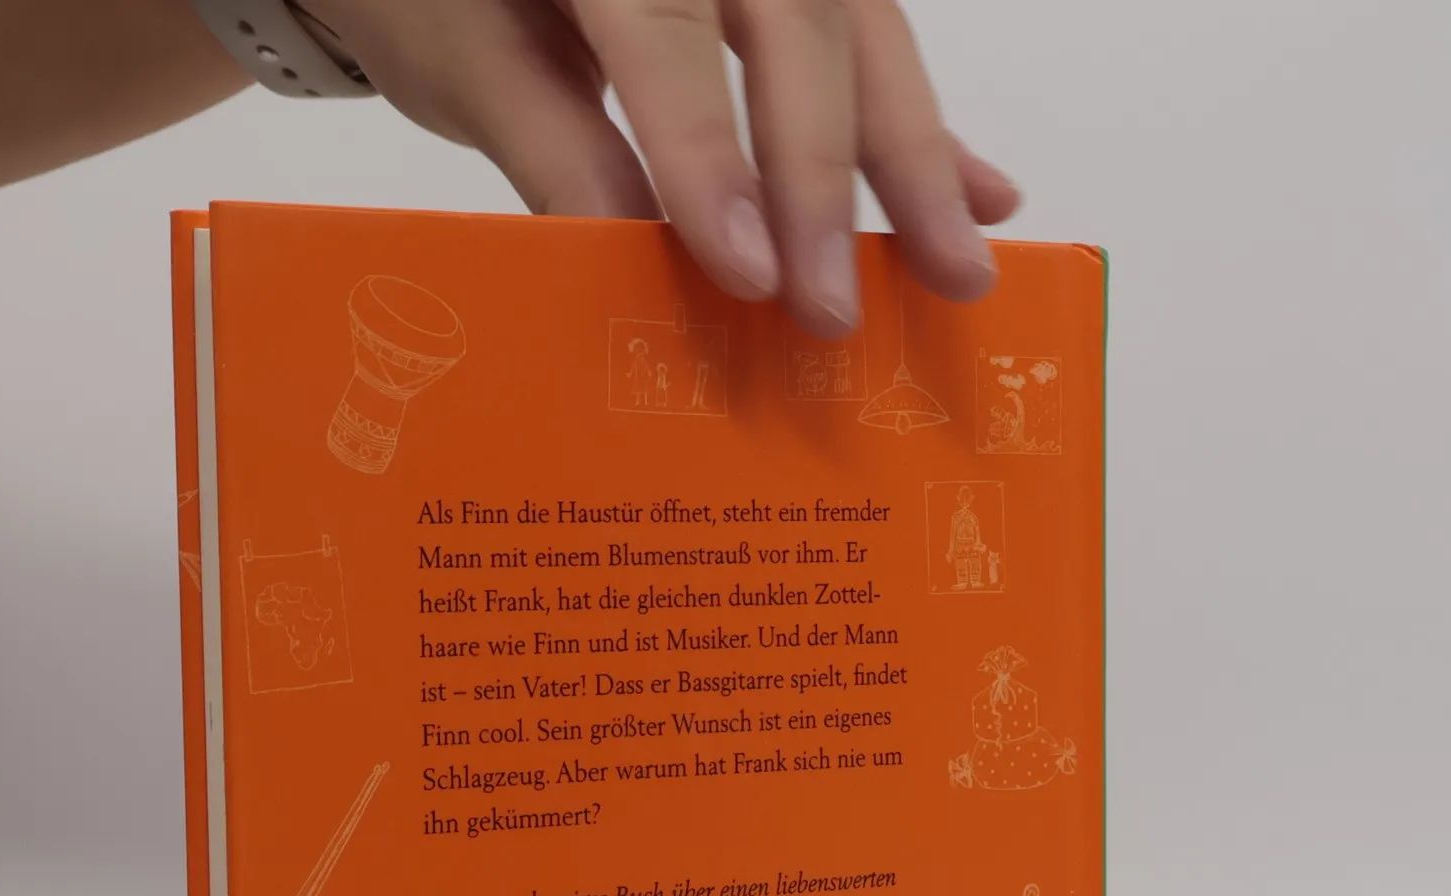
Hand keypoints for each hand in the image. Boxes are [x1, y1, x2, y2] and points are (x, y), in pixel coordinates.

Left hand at [295, 0, 1018, 334]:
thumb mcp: (468, 61)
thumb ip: (559, 153)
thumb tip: (661, 273)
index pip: (668, 29)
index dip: (713, 155)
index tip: (749, 275)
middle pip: (799, 19)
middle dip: (827, 174)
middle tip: (838, 311)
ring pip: (860, 24)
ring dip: (915, 155)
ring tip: (959, 266)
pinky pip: (870, 32)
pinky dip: (920, 121)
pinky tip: (982, 191)